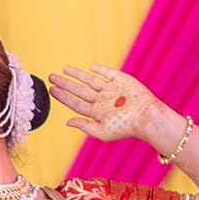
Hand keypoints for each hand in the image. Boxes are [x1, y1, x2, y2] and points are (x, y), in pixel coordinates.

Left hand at [46, 65, 179, 146]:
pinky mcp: (122, 80)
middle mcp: (102, 101)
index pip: (76, 104)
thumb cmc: (126, 128)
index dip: (63, 97)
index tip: (51, 90)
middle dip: (65, 84)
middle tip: (51, 77)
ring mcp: (112, 90)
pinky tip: (89, 68)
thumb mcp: (102, 131)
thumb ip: (85, 126)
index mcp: (97, 113)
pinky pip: (108, 74)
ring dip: (77, 75)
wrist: (146, 116)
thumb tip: (68, 123)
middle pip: (79, 91)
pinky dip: (99, 70)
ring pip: (90, 81)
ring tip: (64, 70)